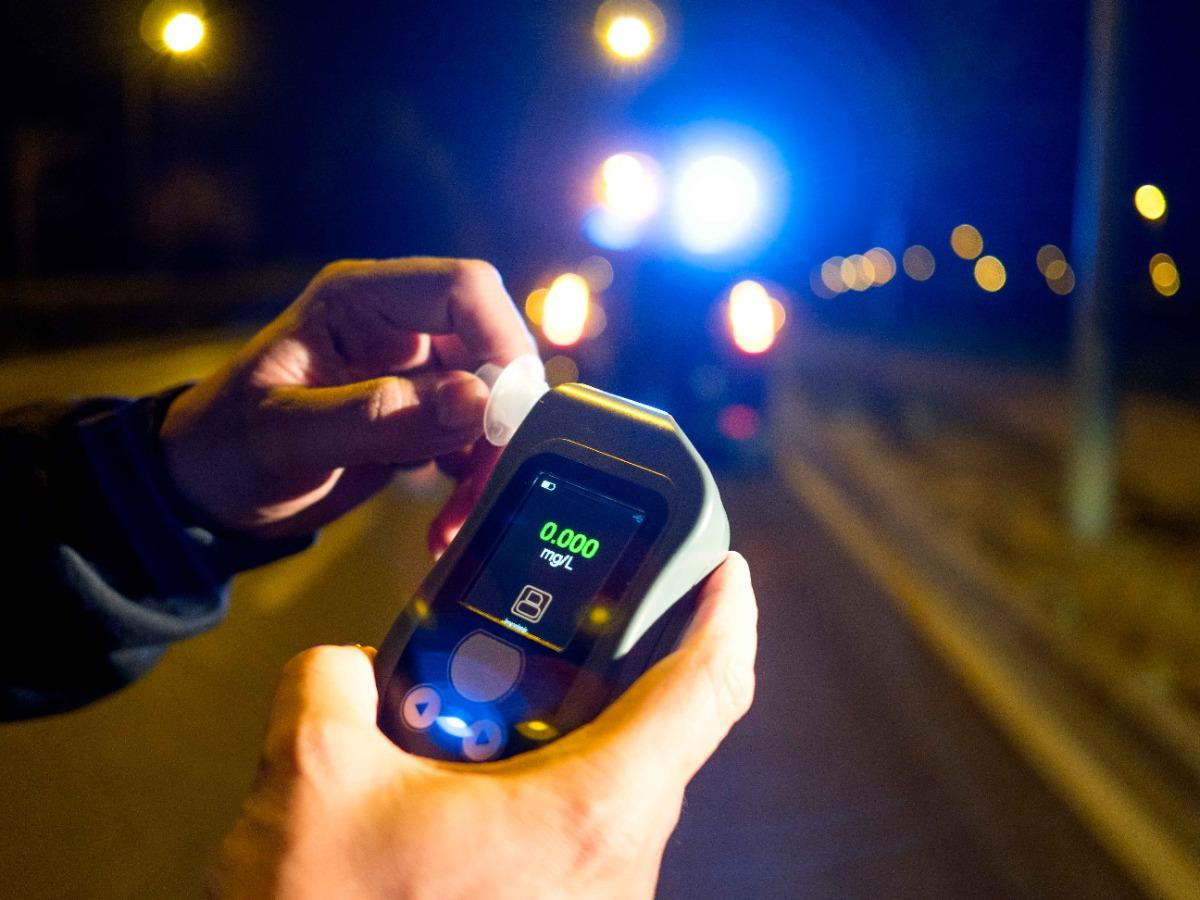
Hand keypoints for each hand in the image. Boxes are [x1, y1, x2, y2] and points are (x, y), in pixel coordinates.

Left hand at [160, 258, 533, 547]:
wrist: (209, 492)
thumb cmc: (224, 447)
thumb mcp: (287, 435)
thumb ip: (377, 416)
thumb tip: (478, 401)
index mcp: (362, 300)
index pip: (465, 289)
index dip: (502, 340)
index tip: (507, 413)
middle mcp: (399, 328)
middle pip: (493, 351)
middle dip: (500, 422)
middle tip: (485, 483)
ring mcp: (416, 374)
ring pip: (494, 404)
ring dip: (489, 463)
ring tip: (456, 518)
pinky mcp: (423, 418)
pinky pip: (476, 442)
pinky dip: (474, 484)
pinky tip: (445, 523)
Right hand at [209, 553, 756, 899]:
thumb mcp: (312, 782)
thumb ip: (332, 685)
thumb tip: (345, 670)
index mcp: (591, 811)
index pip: (706, 692)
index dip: (729, 618)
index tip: (728, 572)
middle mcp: (616, 862)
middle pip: (650, 730)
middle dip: (598, 667)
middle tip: (545, 630)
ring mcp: (596, 898)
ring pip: (600, 782)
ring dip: (544, 732)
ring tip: (465, 706)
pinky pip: (567, 828)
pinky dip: (524, 786)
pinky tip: (449, 781)